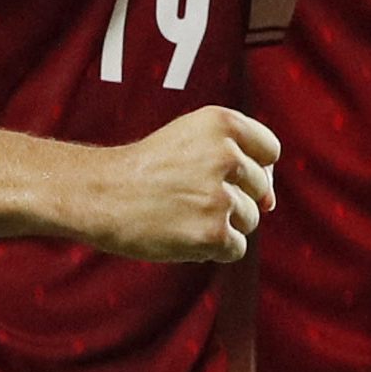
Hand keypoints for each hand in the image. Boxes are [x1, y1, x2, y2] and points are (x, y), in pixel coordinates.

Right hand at [75, 107, 278, 262]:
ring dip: (222, 224)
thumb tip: (271, 203)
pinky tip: (183, 234)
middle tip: (189, 195)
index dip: (252, 166)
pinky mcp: (212, 233)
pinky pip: (236, 248)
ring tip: (183, 213)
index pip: (269, 150)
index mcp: (221, 122)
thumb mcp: (190, 137)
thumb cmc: (147, 168)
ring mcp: (220, 196)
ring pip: (250, 220)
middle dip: (234, 198)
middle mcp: (225, 155)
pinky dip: (214, 249)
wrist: (99, 194)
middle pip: (261, 189)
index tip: (222, 174)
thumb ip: (238, 156)